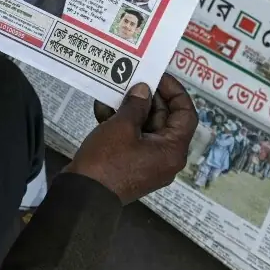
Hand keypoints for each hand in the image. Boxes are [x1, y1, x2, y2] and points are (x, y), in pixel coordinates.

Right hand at [67, 74, 196, 202]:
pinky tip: (102, 110)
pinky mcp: (131, 164)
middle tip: (131, 78)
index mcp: (172, 150)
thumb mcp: (122, 126)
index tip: (157, 75)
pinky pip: (133, 139)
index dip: (175, 91)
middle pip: (165, 120)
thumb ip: (136, 104)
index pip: (186, 114)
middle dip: (147, 98)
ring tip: (112, 92)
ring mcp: (148, 162)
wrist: (83, 195)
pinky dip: (120, 124)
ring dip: (130, 109)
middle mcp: (165, 157)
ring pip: (145, 127)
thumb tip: (144, 90)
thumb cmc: (108, 160)